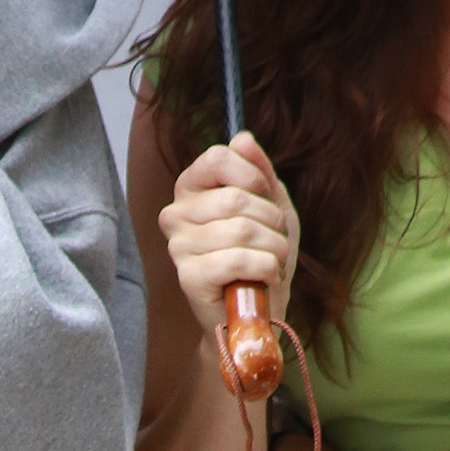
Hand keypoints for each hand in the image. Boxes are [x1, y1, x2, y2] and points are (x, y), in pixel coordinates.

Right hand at [157, 132, 299, 347]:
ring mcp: (178, 246)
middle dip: (272, 222)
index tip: (265, 200)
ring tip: (272, 263)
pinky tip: (264, 278)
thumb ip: (259, 171)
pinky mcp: (188, 277)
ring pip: (243, 230)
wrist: (258, 313)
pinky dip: (265, 269)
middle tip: (274, 242)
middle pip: (236, 198)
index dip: (255, 177)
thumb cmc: (262, 257)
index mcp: (190, 189)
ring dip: (274, 248)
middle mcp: (175, 214)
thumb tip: (242, 138)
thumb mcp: (271, 206)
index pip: (219, 157)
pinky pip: (237, 259)